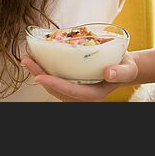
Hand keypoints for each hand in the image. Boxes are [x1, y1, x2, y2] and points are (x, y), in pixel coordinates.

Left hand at [21, 53, 139, 101]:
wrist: (123, 66)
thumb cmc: (125, 66)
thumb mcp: (128, 68)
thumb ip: (121, 72)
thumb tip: (109, 73)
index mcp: (94, 95)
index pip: (72, 92)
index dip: (55, 85)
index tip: (40, 77)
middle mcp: (82, 96)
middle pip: (57, 90)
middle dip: (40, 76)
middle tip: (26, 61)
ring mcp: (76, 91)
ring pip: (53, 86)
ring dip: (38, 73)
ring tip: (27, 59)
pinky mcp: (71, 84)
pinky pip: (55, 80)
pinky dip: (44, 70)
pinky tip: (35, 59)